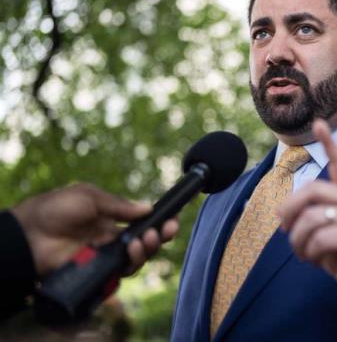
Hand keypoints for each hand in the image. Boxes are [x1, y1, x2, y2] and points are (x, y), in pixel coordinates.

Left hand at [10, 183, 178, 275]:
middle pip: (145, 244)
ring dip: (146, 250)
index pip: (143, 224)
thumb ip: (119, 205)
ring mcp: (105, 258)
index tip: (172, 219)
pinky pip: (120, 275)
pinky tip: (130, 252)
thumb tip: (148, 208)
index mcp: (112, 220)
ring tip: (142, 241)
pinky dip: (130, 265)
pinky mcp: (96, 274)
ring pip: (137, 260)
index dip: (160, 223)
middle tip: (165, 230)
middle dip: (160, 237)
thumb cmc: (56, 209)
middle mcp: (112, 240)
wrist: (29, 234)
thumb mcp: (90, 197)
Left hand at [279, 119, 336, 311]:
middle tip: (284, 229)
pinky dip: (310, 254)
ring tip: (304, 254)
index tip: (318, 123)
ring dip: (298, 242)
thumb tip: (280, 211)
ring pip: (310, 219)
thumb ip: (307, 215)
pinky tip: (318, 261)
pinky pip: (319, 238)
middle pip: (312, 191)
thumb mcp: (322, 230)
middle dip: (289, 210)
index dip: (329, 143)